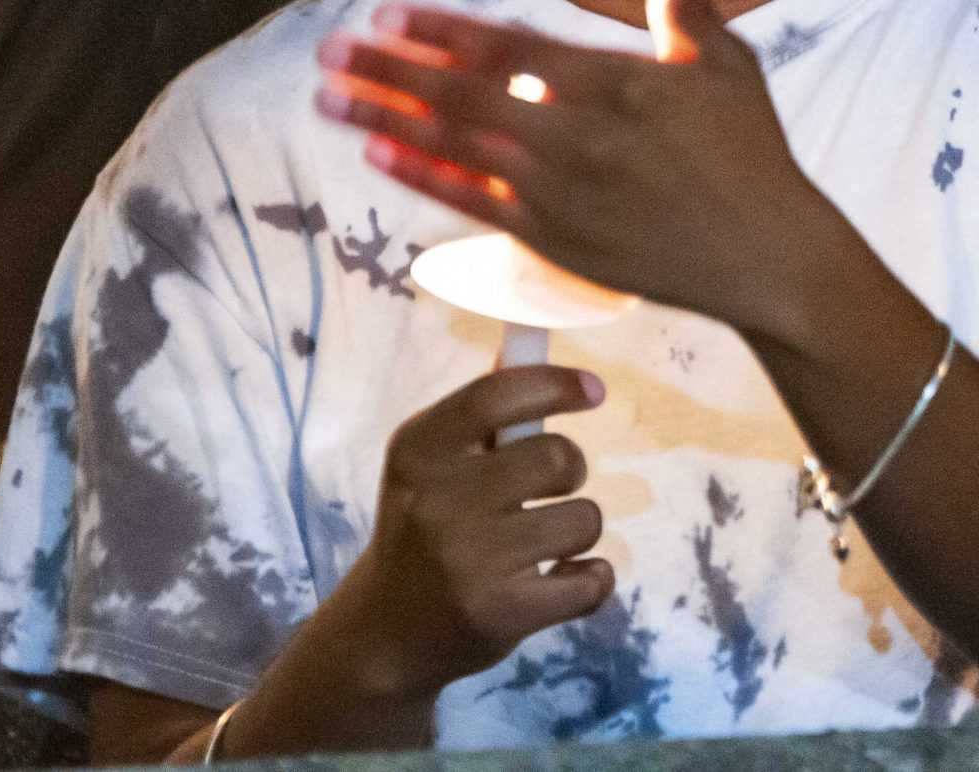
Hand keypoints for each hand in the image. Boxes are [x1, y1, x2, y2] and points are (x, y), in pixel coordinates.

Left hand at [312, 0, 844, 340]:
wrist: (767, 258)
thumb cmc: (752, 155)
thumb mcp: (728, 68)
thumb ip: (688, 8)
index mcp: (616, 84)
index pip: (508, 49)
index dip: (442, 31)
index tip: (389, 14)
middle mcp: (578, 138)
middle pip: (462, 97)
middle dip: (387, 72)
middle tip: (329, 52)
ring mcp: (560, 195)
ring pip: (455, 149)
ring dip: (385, 123)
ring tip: (329, 101)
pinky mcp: (556, 242)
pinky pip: (473, 204)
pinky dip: (422, 178)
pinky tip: (380, 158)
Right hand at [336, 366, 612, 704]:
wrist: (385, 631)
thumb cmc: (422, 527)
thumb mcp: (428, 463)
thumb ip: (478, 411)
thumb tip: (528, 347)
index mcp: (418, 450)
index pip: (498, 395)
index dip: (556, 384)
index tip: (594, 392)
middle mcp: (439, 501)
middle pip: (559, 457)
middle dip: (570, 470)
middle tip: (547, 490)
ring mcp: (469, 561)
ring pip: (584, 519)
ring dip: (577, 529)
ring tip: (542, 544)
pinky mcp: (501, 614)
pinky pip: (591, 581)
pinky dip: (591, 578)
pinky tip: (562, 580)